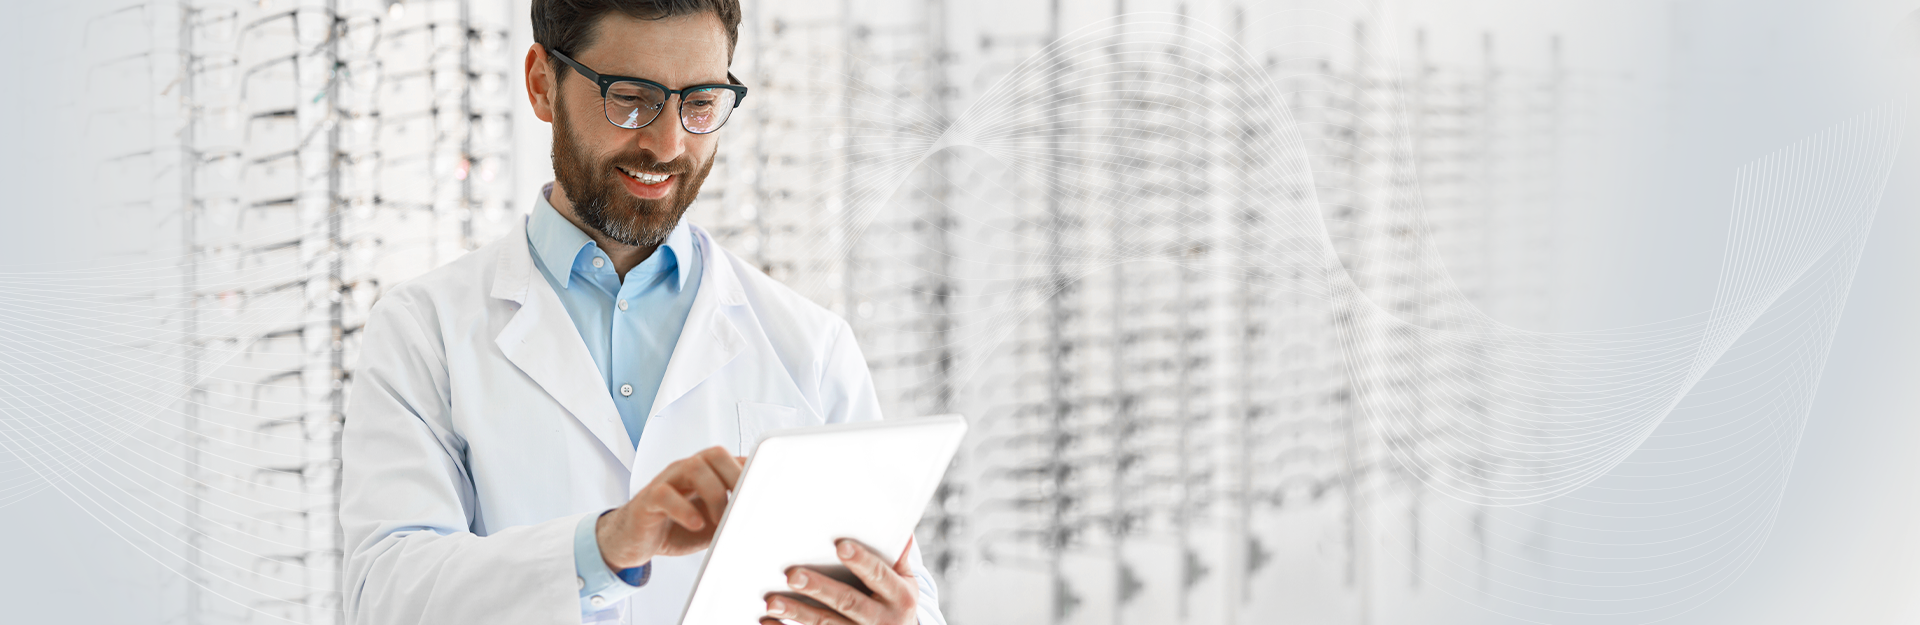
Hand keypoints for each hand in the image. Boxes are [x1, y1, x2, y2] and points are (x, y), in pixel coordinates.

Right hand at [595, 446, 744, 569]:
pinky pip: (665, 494)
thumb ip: (733, 516)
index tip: (767, 491)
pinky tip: (696, 524)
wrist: (636, 539)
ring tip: (719, 521)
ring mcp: (667, 480)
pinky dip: (684, 509)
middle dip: (735, 476)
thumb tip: (759, 519)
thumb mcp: (713, 523)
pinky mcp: (649, 498)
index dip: (753, 471)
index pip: (733, 458)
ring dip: (714, 494)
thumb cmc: (678, 527)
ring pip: (694, 467)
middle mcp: (687, 469)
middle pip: (715, 454)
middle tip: (744, 504)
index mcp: (707, 472)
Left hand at [763, 537, 917, 624]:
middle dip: (820, 589)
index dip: (861, 561)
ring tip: (773, 602)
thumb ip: (898, 558)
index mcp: (899, 597)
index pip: (878, 575)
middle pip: (848, 602)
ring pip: (826, 624)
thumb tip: (900, 526)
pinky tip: (769, 622)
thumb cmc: (897, 604)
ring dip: (798, 613)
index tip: (841, 546)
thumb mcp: (906, 583)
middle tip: (793, 575)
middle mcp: (881, 619)